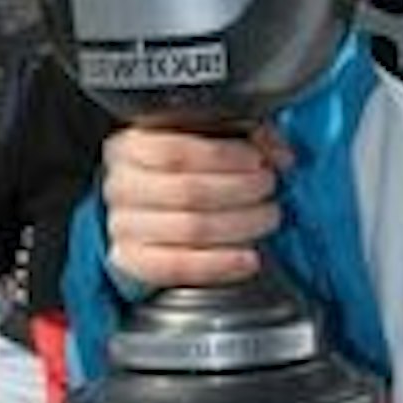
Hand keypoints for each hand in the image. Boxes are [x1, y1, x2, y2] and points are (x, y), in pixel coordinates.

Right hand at [103, 123, 291, 289]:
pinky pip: (177, 267)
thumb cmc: (185, 167)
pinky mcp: (131, 262)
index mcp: (132, 144)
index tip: (257, 161)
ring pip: (189, 229)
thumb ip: (246, 135)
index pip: (174, 150)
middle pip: (188, 191)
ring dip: (240, 225)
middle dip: (240, 190)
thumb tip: (280, 154)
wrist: (150, 209)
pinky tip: (248, 258)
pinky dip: (220, 264)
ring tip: (266, 218)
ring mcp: (123, 226)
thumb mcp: (210, 137)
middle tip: (268, 188)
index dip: (223, 156)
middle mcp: (121, 185)